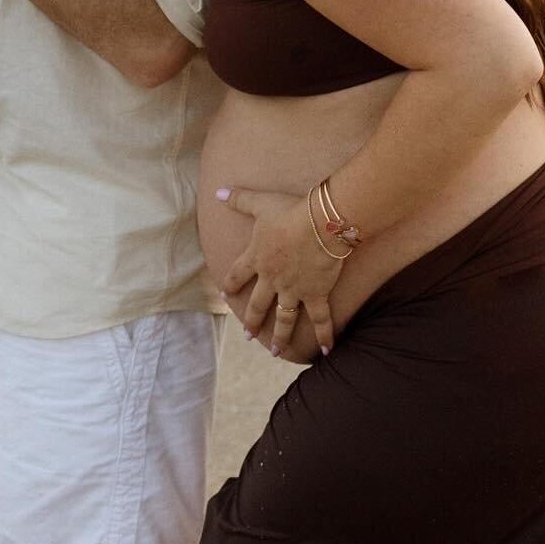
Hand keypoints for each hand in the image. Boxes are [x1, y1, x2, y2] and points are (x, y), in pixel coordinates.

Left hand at [218, 185, 345, 356]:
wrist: (319, 224)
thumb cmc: (289, 211)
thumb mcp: (260, 202)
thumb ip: (239, 199)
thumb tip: (217, 191)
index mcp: (257, 258)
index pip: (237, 275)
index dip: (230, 285)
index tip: (225, 294)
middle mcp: (272, 279)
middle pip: (258, 304)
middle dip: (251, 321)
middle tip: (247, 336)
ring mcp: (294, 290)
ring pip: (284, 318)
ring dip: (279, 336)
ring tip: (275, 352)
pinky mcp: (316, 294)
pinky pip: (320, 320)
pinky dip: (324, 336)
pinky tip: (326, 351)